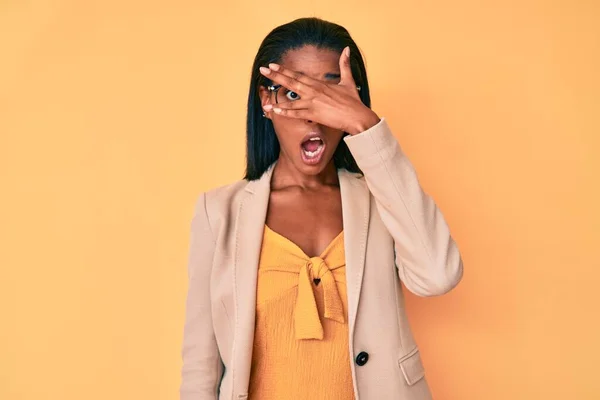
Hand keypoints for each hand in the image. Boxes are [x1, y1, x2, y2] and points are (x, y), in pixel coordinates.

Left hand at [259, 46, 379, 134]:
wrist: (358, 117)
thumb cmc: (353, 101)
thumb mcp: (348, 80)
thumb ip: (344, 65)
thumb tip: (347, 49)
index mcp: (319, 84)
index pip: (298, 75)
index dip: (284, 70)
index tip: (272, 65)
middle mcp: (313, 91)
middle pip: (291, 82)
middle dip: (276, 76)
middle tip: (263, 69)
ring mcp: (312, 103)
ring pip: (291, 99)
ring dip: (276, 98)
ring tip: (263, 97)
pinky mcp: (314, 114)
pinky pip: (296, 113)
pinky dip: (284, 112)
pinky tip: (274, 110)